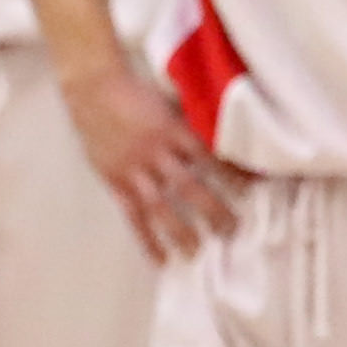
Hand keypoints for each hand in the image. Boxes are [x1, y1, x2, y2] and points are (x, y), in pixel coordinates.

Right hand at [60, 52, 237, 258]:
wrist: (92, 87)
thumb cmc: (136, 92)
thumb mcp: (169, 103)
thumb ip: (190, 125)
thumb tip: (221, 142)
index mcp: (173, 129)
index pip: (209, 157)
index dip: (232, 174)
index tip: (254, 190)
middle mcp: (155, 151)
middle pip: (189, 187)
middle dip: (213, 210)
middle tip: (233, 230)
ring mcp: (133, 169)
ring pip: (160, 206)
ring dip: (181, 231)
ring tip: (198, 253)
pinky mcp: (115, 181)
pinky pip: (133, 216)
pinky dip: (147, 240)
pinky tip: (161, 260)